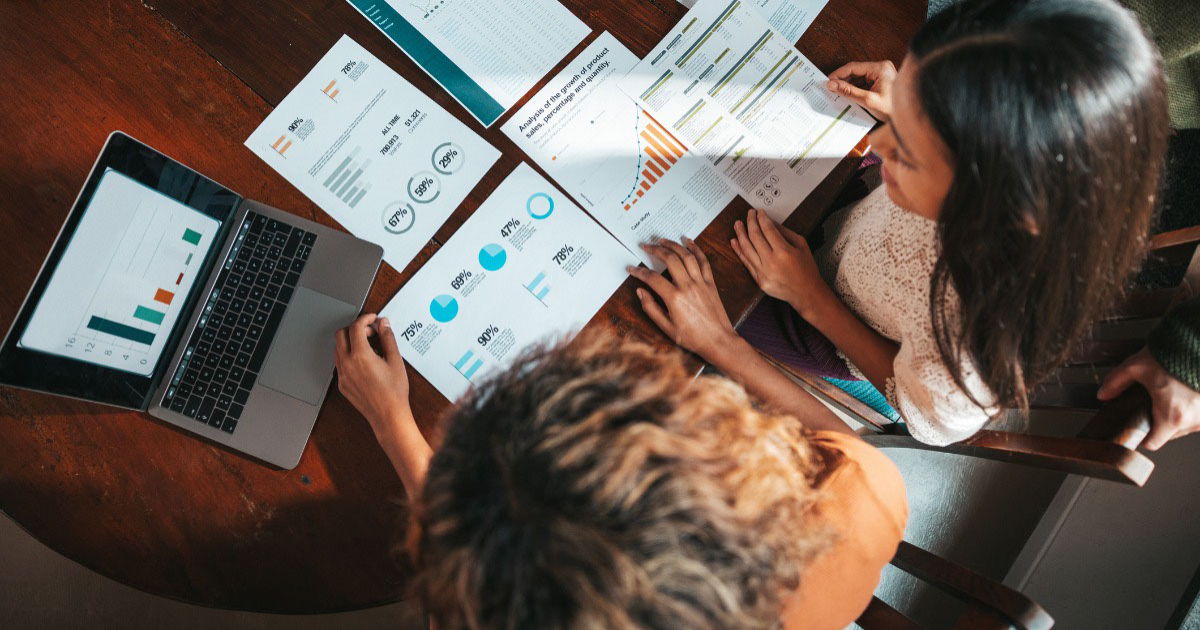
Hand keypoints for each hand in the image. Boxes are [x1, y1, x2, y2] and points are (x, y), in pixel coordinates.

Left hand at [334, 313, 411, 437]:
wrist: (388, 414)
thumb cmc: (394, 391)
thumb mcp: (395, 360)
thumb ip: (388, 338)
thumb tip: (384, 324)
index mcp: (360, 356)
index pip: (356, 327)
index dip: (365, 318)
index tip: (372, 319)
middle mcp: (347, 364)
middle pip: (340, 334)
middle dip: (354, 328)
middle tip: (369, 332)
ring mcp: (342, 375)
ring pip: (337, 348)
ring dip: (349, 341)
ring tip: (368, 346)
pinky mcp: (342, 384)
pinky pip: (339, 363)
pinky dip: (348, 355)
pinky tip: (363, 361)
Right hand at [628, 238, 738, 360]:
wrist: (718, 341)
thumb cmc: (693, 337)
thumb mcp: (666, 328)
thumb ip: (651, 308)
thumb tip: (640, 292)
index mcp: (674, 298)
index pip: (652, 278)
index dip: (639, 271)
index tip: (631, 268)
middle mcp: (687, 286)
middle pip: (670, 259)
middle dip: (655, 249)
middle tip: (645, 246)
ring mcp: (701, 282)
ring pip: (686, 255)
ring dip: (673, 245)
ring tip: (662, 240)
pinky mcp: (711, 283)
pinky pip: (703, 261)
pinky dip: (696, 249)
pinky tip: (688, 241)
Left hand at [731, 208, 832, 320]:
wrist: (806, 293)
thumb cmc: (806, 268)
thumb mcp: (801, 245)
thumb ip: (785, 232)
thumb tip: (769, 222)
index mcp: (784, 251)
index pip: (768, 229)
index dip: (761, 218)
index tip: (759, 212)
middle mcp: (771, 262)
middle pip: (755, 236)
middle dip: (750, 222)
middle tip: (748, 214)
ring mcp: (763, 272)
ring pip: (746, 249)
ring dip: (740, 234)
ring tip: (737, 224)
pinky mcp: (758, 280)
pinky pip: (746, 262)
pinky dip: (739, 251)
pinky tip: (734, 241)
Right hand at [827, 60, 896, 121]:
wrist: (908, 119)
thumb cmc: (893, 109)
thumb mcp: (868, 100)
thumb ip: (849, 91)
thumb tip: (832, 85)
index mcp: (880, 68)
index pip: (853, 67)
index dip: (838, 74)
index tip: (827, 82)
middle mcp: (881, 69)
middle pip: (856, 72)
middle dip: (843, 81)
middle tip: (830, 89)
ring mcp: (882, 76)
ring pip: (859, 79)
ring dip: (849, 87)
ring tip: (837, 95)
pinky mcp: (881, 83)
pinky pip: (864, 84)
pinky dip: (856, 91)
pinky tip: (848, 97)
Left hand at [1098, 347, 1199, 450]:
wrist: (1199, 342)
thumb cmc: (1175, 354)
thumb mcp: (1137, 366)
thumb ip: (1116, 382)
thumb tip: (1103, 394)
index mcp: (1173, 416)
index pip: (1153, 443)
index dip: (1140, 436)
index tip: (1136, 426)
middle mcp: (1193, 421)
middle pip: (1168, 434)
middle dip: (1156, 421)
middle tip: (1150, 403)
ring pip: (1184, 426)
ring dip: (1174, 415)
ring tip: (1168, 395)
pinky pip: (1197, 416)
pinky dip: (1188, 408)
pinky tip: (1181, 394)